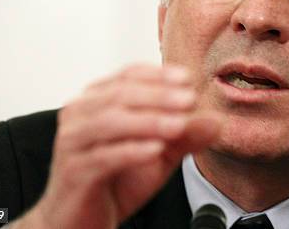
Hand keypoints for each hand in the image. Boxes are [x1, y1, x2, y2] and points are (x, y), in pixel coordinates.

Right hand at [12, 64, 222, 228]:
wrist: (82, 221)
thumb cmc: (116, 181)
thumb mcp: (159, 155)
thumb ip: (185, 136)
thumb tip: (216, 120)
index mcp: (97, 100)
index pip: (128, 75)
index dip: (158, 74)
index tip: (187, 78)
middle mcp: (80, 114)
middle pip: (120, 94)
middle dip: (159, 95)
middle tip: (190, 99)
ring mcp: (73, 142)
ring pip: (110, 122)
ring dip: (149, 121)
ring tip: (179, 125)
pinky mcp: (74, 172)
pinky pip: (103, 157)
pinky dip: (132, 151)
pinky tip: (156, 149)